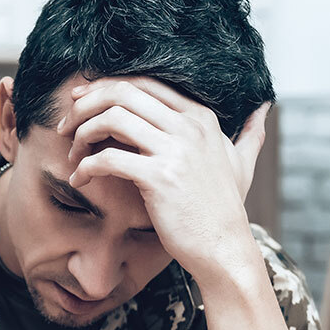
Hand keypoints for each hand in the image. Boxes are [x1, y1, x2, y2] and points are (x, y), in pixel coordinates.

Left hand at [60, 77, 269, 282]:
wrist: (224, 248)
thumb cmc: (225, 209)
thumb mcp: (242, 163)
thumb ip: (249, 133)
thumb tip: (264, 108)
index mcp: (200, 116)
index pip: (143, 82)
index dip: (104, 86)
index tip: (79, 100)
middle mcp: (189, 126)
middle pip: (122, 93)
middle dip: (85, 104)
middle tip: (65, 125)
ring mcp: (175, 150)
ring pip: (112, 119)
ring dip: (82, 134)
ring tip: (73, 154)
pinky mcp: (159, 177)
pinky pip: (109, 159)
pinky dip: (86, 167)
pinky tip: (80, 179)